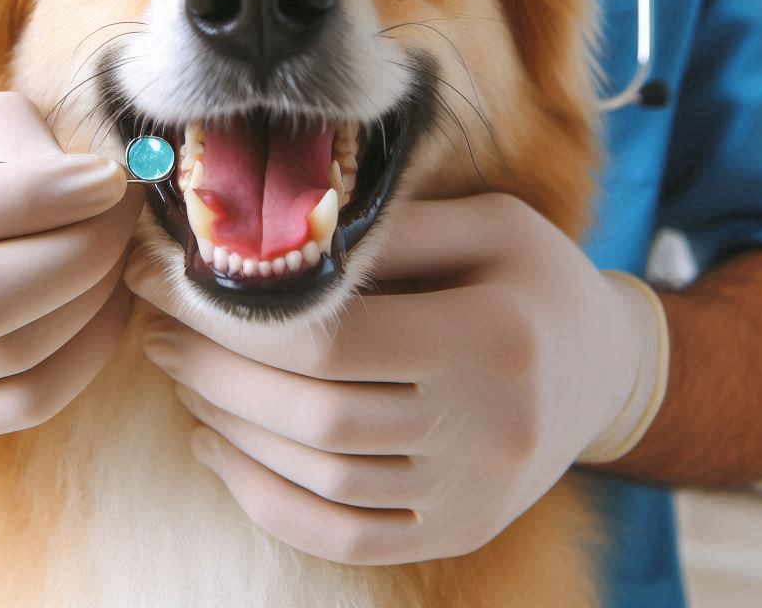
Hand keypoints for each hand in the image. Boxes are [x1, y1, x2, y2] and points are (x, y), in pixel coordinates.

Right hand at [0, 92, 143, 442]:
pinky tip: (107, 300)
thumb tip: (97, 183)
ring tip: (116, 249)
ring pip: (16, 350)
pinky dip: (91, 346)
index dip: (36, 194)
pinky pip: (34, 399)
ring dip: (94, 293)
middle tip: (124, 212)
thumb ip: (16, 141)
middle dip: (81, 249)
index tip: (108, 178)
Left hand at [125, 194, 667, 564]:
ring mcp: (472, 495)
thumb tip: (277, 239)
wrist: (605, 371)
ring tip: (181, 377)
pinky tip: (221, 449)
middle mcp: (487, 428)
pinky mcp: (457, 531)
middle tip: (156, 330)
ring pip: (320, 478)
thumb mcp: (489, 226)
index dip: (233, 319)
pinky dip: (267, 498)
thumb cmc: (536, 281)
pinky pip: (343, 535)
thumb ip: (394, 231)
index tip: (168, 285)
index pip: (331, 342)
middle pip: (314, 416)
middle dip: (213, 372)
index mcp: (492, 336)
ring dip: (230, 429)